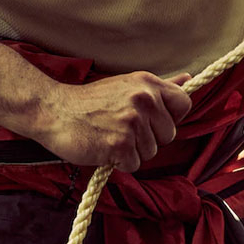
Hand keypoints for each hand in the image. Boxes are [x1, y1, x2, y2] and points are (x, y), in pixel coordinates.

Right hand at [34, 71, 192, 171]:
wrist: (55, 111)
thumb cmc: (90, 102)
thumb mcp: (128, 85)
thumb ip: (160, 86)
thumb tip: (189, 79)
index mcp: (147, 83)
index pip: (184, 103)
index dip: (171, 117)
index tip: (152, 119)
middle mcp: (144, 99)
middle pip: (169, 134)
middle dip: (149, 138)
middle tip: (122, 128)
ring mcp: (133, 121)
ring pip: (151, 152)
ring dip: (132, 151)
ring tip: (110, 135)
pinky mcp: (121, 144)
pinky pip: (134, 164)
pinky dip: (119, 162)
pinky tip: (104, 147)